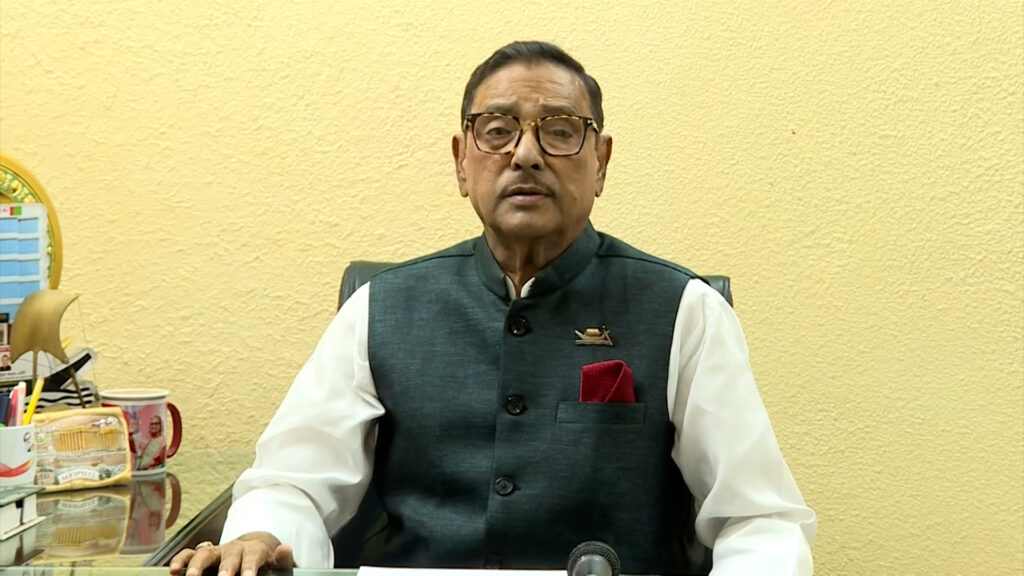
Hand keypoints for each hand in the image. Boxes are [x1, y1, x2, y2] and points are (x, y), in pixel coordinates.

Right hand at [169, 531, 293, 575]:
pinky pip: (189, 554)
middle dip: (225, 568)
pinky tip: (172, 570)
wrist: (254, 547)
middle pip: (229, 555)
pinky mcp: (204, 555)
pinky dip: (180, 559)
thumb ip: (281, 558)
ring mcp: (218, 551)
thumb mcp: (276, 561)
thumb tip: (286, 549)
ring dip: (197, 564)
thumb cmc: (264, 559)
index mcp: (254, 550)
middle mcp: (234, 548)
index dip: (250, 567)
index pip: (253, 557)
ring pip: (205, 552)